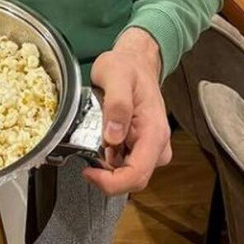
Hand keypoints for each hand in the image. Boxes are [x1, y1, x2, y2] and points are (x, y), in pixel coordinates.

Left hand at [82, 27, 171, 195]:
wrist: (136, 61)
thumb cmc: (127, 66)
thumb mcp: (116, 75)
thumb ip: (117, 104)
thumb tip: (113, 137)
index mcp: (153, 132)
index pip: (137, 174)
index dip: (111, 182)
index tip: (89, 172)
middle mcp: (157, 145)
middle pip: (132, 179)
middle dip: (107, 175)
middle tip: (86, 158)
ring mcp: (150, 147)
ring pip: (127, 173)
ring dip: (107, 165)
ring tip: (95, 137)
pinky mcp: (141, 146)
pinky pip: (124, 162)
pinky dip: (109, 156)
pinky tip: (101, 138)